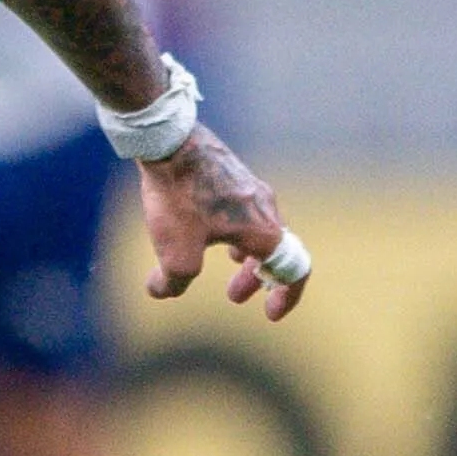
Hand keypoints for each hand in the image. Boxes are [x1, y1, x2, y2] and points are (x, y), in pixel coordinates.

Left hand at [140, 127, 307, 320]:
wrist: (170, 141)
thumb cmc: (180, 198)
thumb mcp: (176, 253)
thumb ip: (173, 282)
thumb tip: (162, 290)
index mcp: (265, 232)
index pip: (294, 271)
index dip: (287, 296)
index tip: (270, 314)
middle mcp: (267, 208)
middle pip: (275, 252)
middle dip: (257, 278)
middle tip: (234, 296)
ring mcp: (251, 188)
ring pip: (259, 229)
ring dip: (246, 254)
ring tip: (229, 263)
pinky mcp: (232, 174)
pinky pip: (244, 211)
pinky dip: (235, 230)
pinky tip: (211, 230)